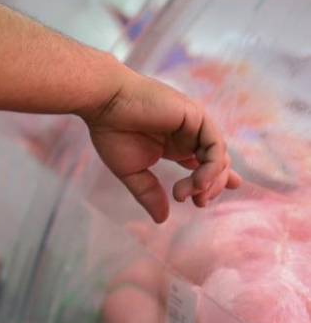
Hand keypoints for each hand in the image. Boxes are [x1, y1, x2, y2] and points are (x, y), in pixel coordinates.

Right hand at [82, 70, 239, 222]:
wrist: (105, 102)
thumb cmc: (112, 131)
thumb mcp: (131, 171)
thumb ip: (149, 193)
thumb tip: (161, 220)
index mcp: (174, 144)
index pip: (202, 163)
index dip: (211, 181)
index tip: (202, 201)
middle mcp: (187, 134)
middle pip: (214, 164)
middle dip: (211, 187)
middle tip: (197, 203)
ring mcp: (193, 124)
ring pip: (218, 156)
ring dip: (210, 180)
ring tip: (191, 194)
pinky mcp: (196, 116)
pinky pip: (215, 145)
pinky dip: (211, 166)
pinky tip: (198, 182)